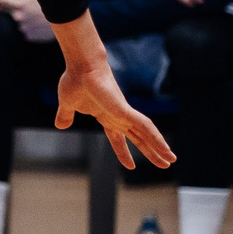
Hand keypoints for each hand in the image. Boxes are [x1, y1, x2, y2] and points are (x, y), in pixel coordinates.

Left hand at [0, 0, 54, 43]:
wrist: (65, 18)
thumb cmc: (50, 2)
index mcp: (20, 5)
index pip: (1, 1)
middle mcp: (19, 18)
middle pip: (9, 11)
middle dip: (14, 8)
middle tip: (27, 6)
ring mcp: (23, 28)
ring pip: (18, 21)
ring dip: (24, 18)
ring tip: (38, 15)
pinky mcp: (28, 36)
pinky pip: (25, 29)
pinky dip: (30, 26)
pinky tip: (40, 23)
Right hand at [53, 56, 176, 172]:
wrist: (81, 68)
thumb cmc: (75, 81)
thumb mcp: (67, 105)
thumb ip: (65, 116)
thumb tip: (61, 125)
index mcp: (106, 117)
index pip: (118, 139)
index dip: (124, 152)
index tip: (131, 166)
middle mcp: (119, 117)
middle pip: (139, 138)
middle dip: (151, 152)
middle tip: (165, 164)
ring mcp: (124, 114)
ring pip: (146, 134)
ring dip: (159, 148)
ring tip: (171, 160)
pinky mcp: (126, 111)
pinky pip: (145, 128)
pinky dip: (156, 139)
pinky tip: (165, 148)